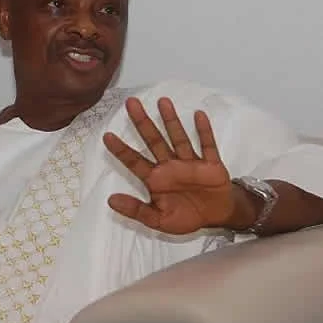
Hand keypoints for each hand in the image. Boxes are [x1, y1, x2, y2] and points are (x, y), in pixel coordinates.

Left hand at [103, 97, 234, 234]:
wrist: (216, 217)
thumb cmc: (185, 216)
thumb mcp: (158, 220)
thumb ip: (136, 210)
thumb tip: (110, 201)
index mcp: (155, 179)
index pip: (134, 161)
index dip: (121, 150)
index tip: (106, 136)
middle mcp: (170, 166)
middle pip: (153, 140)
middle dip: (142, 122)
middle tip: (131, 102)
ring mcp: (190, 163)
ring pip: (178, 138)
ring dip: (171, 121)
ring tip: (162, 101)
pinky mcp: (211, 165)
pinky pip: (207, 146)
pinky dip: (204, 132)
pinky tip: (198, 115)